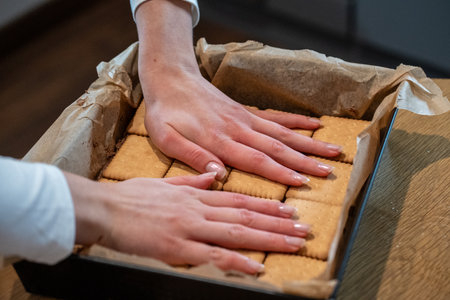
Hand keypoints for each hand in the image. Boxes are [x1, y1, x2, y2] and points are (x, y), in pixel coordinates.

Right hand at [66, 172, 308, 273]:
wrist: (105, 208)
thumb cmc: (131, 197)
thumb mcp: (165, 183)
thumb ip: (192, 179)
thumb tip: (213, 175)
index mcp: (196, 194)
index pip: (239, 199)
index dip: (266, 204)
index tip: (287, 209)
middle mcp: (199, 208)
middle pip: (246, 215)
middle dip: (278, 223)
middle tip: (303, 228)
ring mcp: (191, 227)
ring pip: (238, 232)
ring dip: (269, 238)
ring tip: (294, 242)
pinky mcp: (179, 248)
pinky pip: (215, 255)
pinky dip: (239, 261)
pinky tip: (259, 267)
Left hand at [143, 70, 340, 185]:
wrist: (171, 78)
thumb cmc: (165, 112)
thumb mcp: (166, 138)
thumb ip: (192, 156)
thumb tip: (219, 175)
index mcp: (219, 140)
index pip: (256, 159)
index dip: (280, 172)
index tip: (302, 182)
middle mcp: (238, 128)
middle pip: (277, 147)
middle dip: (304, 160)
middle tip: (328, 170)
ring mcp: (245, 118)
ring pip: (282, 133)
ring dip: (308, 143)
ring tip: (332, 151)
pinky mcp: (246, 111)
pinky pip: (275, 116)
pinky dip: (296, 122)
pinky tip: (314, 125)